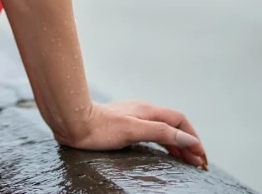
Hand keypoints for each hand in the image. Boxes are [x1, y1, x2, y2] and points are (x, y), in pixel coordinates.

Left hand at [55, 100, 207, 169]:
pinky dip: (165, 143)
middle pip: (174, 125)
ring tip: (187, 162)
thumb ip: (162, 133)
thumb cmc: (100, 128)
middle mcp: (143, 111)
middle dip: (189, 143)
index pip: (180, 120)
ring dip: (178, 144)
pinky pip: (153, 133)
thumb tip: (189, 139)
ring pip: (163, 129)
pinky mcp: (125, 124)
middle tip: (199, 165)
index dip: (194, 138)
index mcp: (147, 110)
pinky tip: (165, 153)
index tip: (201, 158)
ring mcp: (134, 116)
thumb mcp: (133, 131)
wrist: (73, 122)